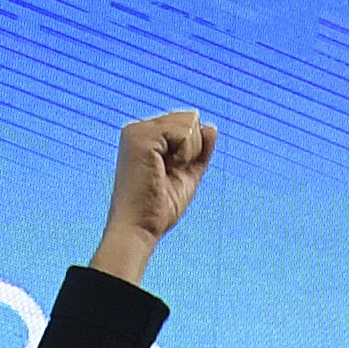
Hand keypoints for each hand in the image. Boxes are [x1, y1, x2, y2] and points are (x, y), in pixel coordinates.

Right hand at [91, 108, 216, 285]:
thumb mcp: (187, 175)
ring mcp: (137, 131)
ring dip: (189, 153)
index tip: (170, 175)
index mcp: (144, 137)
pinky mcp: (141, 137)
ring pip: (190, 123)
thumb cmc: (159, 209)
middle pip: (190, 119)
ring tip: (165, 174)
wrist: (138, 228)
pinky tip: (165, 170)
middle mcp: (137, 129)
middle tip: (169, 175)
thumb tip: (211, 127)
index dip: (192, 151)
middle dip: (192, 150)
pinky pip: (185, 132)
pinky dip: (185, 155)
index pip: (186, 124)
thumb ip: (199, 151)